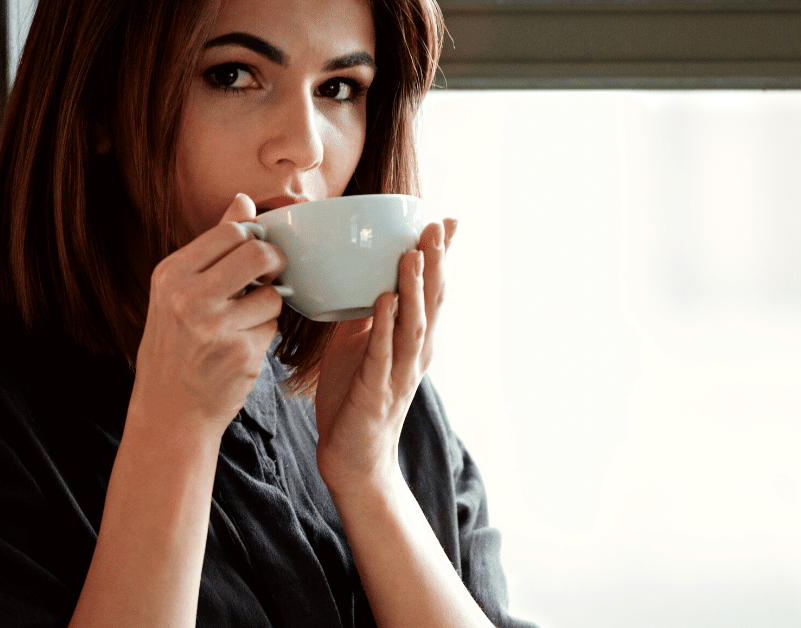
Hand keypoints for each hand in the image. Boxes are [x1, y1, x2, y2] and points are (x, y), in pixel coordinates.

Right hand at [129, 193, 287, 435]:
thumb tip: (243, 200)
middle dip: (274, 263)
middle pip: (259, 254)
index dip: (254, 239)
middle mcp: (188, 298)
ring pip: (273, 294)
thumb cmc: (176, 346)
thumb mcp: (178, 292)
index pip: (231, 232)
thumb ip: (213, 246)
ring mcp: (216, 327)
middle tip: (270, 277)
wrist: (169, 411)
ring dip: (269, 307)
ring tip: (244, 323)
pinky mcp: (241, 353)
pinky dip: (265, 335)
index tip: (255, 254)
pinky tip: (241, 348)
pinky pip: (273, 327)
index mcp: (171, 274)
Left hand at [314, 219, 456, 488]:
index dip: (441, 258)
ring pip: (412, 324)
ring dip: (414, 289)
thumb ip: (367, 317)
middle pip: (431, 302)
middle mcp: (414, 354)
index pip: (432, 292)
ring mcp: (399, 373)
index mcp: (413, 342)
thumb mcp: (359, 349)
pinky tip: (384, 301)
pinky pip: (382, 354)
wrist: (353, 461)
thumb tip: (365, 281)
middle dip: (436, 263)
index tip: (447, 221)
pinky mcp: (377, 391)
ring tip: (413, 254)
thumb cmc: (355, 403)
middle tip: (437, 225)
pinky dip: (385, 326)